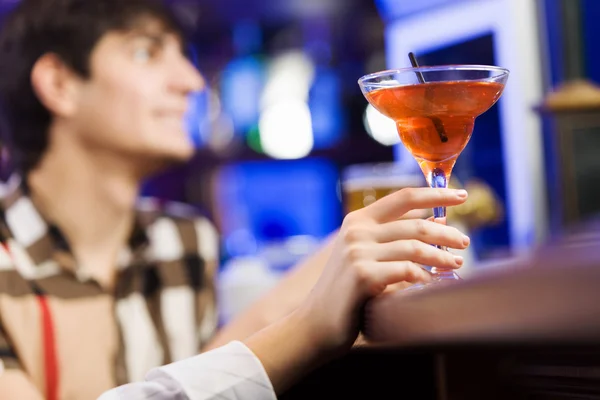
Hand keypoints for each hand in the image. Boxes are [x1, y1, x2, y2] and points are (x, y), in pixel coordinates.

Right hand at [300, 187, 469, 354]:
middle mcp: (357, 232)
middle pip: (415, 225)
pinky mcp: (362, 275)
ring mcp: (358, 253)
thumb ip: (397, 235)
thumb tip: (438, 219)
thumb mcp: (368, 254)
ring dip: (440, 256)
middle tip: (464, 243)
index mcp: (358, 221)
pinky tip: (429, 283)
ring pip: (414, 247)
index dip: (435, 194)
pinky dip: (423, 277)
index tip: (461, 196)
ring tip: (455, 263)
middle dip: (446, 234)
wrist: (317, 322)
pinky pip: (406, 271)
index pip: (403, 198)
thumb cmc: (348, 289)